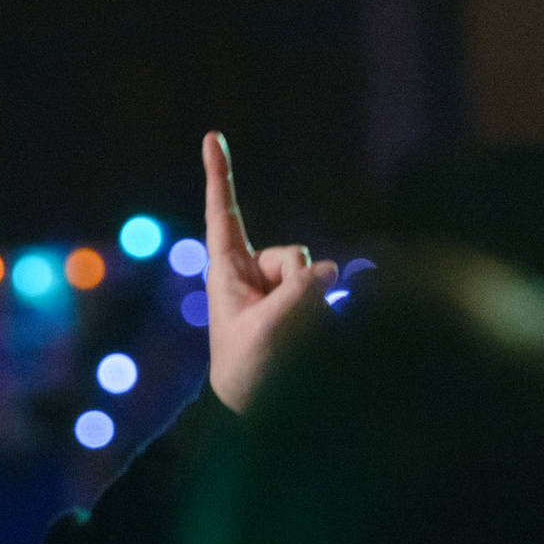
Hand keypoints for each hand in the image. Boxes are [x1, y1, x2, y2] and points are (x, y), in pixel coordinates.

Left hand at [202, 131, 337, 410]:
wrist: (257, 407)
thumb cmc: (248, 371)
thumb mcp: (267, 332)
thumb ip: (298, 295)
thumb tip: (330, 270)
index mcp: (226, 272)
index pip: (223, 215)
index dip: (220, 175)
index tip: (212, 135)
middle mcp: (256, 272)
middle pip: (294, 256)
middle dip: (298, 287)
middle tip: (280, 331)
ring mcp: (283, 287)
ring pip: (318, 277)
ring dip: (313, 309)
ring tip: (291, 344)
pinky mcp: (305, 303)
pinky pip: (330, 295)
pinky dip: (327, 316)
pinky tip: (313, 340)